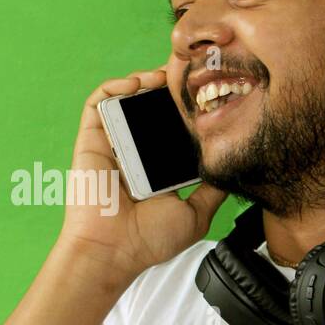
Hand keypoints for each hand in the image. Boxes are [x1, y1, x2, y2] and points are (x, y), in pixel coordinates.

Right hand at [56, 69, 227, 283]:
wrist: (113, 250)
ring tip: (164, 74)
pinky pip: (98, 103)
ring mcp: (113, 143)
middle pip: (152, 108)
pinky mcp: (92, 138)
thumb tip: (232, 168)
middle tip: (188, 77)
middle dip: (169, 88)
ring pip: (126, 99)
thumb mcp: (196, 213)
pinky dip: (115, 86)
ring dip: (144, 80)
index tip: (207, 95)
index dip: (187, 108)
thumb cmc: (149, 239)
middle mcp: (135, 152)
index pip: (173, 128)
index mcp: (157, 167)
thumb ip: (212, 190)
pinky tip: (136, 83)